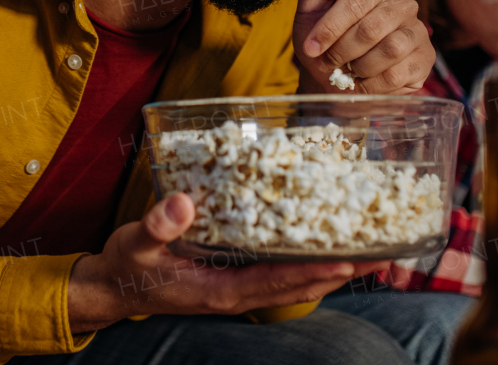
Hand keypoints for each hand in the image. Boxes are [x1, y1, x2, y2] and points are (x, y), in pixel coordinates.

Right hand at [66, 193, 382, 333]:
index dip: (315, 270)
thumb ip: (157, 224)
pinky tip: (327, 248)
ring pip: (296, 284)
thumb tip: (183, 201)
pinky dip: (309, 265)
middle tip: (385, 253)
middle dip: (342, 271)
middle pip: (300, 286)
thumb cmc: (125, 265)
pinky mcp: (235, 282)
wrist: (112, 289)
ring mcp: (238, 291)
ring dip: (334, 270)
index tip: (351, 258)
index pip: (278, 281)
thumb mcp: (134, 242)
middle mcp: (236, 295)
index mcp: (219, 291)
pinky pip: (282, 276)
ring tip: (372, 252)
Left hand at [293, 0, 433, 94]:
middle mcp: (402, 3)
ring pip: (390, 50)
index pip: (356, 2)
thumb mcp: (313, 7)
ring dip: (359, 67)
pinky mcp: (425, 59)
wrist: (335, 78)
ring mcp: (417, 31)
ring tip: (346, 70)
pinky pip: (400, 74)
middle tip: (328, 62)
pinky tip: (362, 81)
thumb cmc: (322, 39)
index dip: (330, 28)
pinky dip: (372, 84)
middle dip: (342, 50)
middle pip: (372, 28)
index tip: (310, 47)